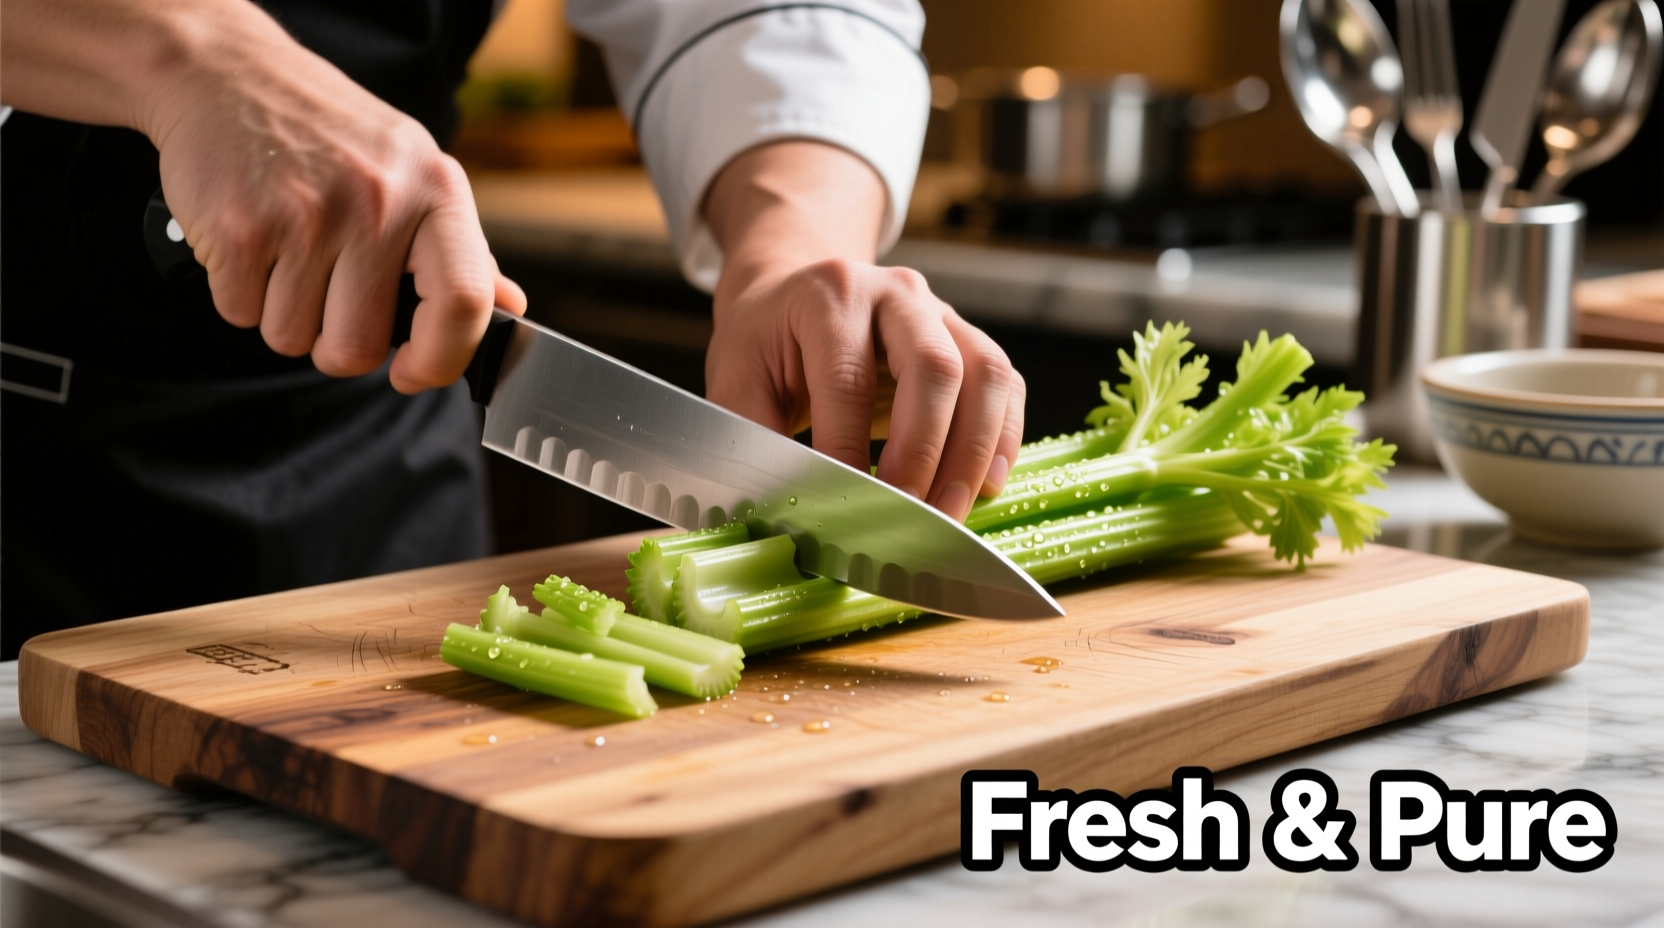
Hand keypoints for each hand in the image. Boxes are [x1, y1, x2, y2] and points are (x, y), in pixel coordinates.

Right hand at [2, 0, 525, 391]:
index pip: (464, 303)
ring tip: (288, 254)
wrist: (227, 74)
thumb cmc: (331, 134)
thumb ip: (462, 251)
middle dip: (336, 345)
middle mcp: (379, 202)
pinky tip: (253, 241)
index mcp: (436, 191)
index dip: (441, 361)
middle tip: (329, 300)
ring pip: (292, 338)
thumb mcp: (414, 172)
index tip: (414, 373)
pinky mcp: (240, 227)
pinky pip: (240, 314)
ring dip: (284, 316)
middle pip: (358, 346)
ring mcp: (307, 215)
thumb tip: (508, 310)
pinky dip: (240, 295)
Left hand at [704, 142, 1023, 521]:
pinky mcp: (970, 340)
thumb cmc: (766, 343)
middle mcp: (896, 293)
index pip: (849, 377)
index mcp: (830, 295)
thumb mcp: (736, 380)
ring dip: (975, 453)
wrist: (793, 297)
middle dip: (925, 452)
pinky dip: (1004, 438)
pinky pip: (1007, 386)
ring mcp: (942, 313)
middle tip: (910, 516)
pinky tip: (986, 484)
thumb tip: (782, 507)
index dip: (849, 446)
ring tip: (951, 511)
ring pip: (986, 374)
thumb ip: (753, 438)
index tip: (844, 505)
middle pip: (935, 367)